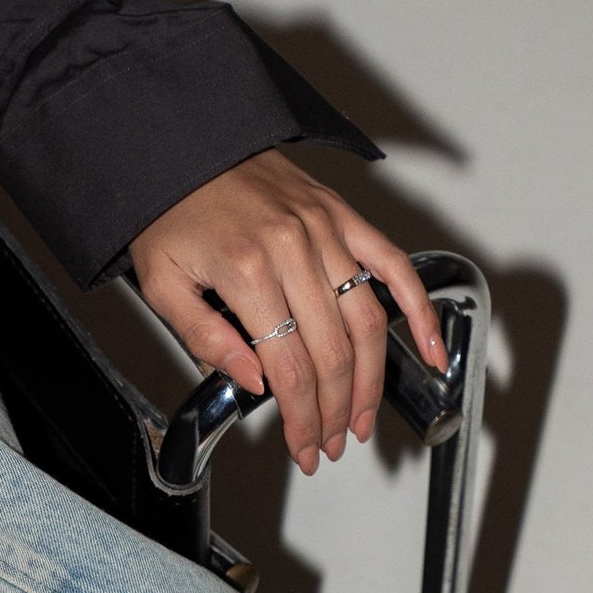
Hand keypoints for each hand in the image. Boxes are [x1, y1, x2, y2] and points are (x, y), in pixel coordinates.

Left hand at [128, 150, 446, 475]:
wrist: (186, 146)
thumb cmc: (170, 213)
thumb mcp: (162, 285)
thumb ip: (205, 338)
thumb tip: (254, 382)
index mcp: (247, 270)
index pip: (288, 367)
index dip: (302, 417)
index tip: (304, 447)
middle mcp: (293, 249)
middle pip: (332, 352)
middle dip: (335, 410)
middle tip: (331, 444)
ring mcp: (325, 230)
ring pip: (366, 321)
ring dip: (371, 380)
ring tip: (362, 419)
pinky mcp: (343, 215)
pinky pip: (393, 265)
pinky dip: (419, 310)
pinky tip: (430, 350)